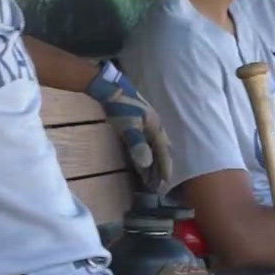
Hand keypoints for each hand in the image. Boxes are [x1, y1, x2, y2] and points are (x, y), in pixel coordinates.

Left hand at [93, 72, 171, 193]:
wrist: (109, 89)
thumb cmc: (121, 108)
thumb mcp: (129, 127)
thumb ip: (138, 145)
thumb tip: (147, 164)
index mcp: (156, 127)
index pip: (163, 151)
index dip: (164, 167)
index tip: (165, 183)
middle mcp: (154, 126)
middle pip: (160, 150)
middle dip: (160, 168)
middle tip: (158, 185)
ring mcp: (146, 124)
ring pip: (153, 147)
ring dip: (153, 162)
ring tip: (150, 177)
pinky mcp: (137, 123)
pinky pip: (145, 143)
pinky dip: (145, 154)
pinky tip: (141, 160)